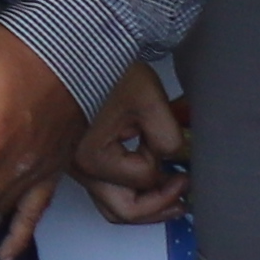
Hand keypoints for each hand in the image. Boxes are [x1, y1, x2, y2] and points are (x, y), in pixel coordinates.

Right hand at [65, 59, 192, 227]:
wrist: (75, 48)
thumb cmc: (103, 66)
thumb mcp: (149, 99)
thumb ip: (168, 135)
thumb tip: (176, 157)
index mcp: (92, 157)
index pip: (144, 178)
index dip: (165, 161)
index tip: (178, 147)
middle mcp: (78, 168)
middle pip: (124, 211)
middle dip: (159, 206)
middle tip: (184, 197)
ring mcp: (75, 167)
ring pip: (112, 207)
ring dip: (145, 207)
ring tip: (172, 200)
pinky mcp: (77, 160)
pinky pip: (104, 191)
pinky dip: (128, 192)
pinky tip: (147, 183)